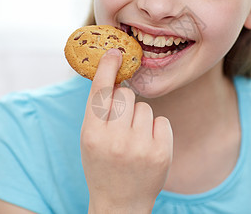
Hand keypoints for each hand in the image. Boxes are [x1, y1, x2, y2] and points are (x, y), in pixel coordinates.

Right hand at [80, 49, 172, 213]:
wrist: (120, 204)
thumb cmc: (102, 165)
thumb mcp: (90, 140)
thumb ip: (98, 111)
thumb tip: (115, 77)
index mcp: (91, 135)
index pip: (100, 92)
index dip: (107, 68)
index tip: (115, 52)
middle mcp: (115, 140)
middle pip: (126, 95)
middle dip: (124, 103)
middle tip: (120, 123)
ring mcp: (140, 147)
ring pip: (145, 107)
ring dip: (140, 118)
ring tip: (133, 140)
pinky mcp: (161, 152)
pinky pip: (161, 120)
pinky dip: (155, 129)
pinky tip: (147, 146)